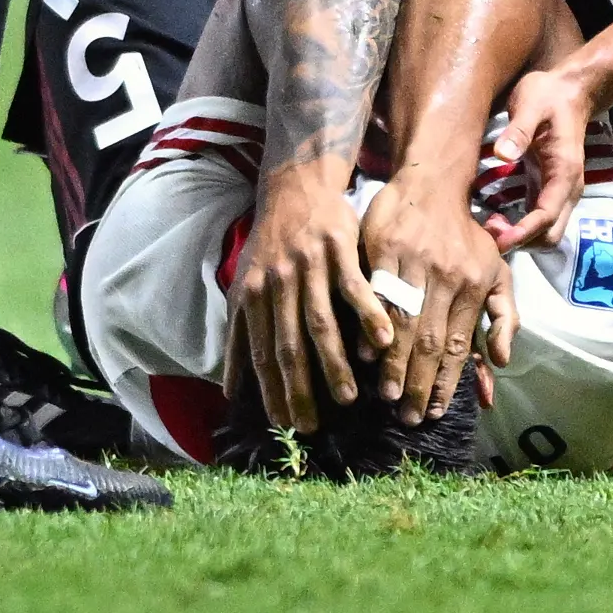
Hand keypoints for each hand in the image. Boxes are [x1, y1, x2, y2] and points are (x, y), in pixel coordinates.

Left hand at [228, 163, 388, 438]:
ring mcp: (308, 265)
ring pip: (321, 321)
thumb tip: (229, 389)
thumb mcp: (244, 287)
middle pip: (289, 345)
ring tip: (347, 397)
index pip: (262, 354)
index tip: (285, 425)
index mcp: (254, 297)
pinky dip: (368, 315)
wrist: (296, 187)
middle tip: (315, 425)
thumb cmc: (269, 245)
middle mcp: (278, 284)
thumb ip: (236, 337)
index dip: (272, 391)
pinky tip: (383, 342)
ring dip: (334, 362)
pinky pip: (355, 287)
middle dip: (301, 389)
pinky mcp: (337, 247)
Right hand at [356, 175, 511, 426]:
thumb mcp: (496, 271)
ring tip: (387, 395)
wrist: (432, 183)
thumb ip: (503, 315)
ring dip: (394, 363)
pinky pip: (375, 295)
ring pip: (402, 322)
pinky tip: (364, 353)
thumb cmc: (465, 235)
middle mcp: (444, 276)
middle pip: (429, 340)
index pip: (458, 344)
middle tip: (408, 416)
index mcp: (472, 284)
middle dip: (419, 383)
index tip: (436, 411)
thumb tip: (501, 360)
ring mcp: (412, 262)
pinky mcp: (383, 249)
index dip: (447, 381)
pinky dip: (371, 325)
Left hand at [479, 64, 598, 251]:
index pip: (547, 216)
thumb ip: (518, 131)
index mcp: (564, 172)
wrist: (570, 89)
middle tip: (488, 232)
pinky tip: (497, 219)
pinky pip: (538, 220)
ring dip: (521, 238)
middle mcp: (567, 189)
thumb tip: (502, 155)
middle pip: (550, 235)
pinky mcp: (548, 188)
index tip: (497, 238)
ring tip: (488, 227)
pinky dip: (521, 228)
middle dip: (522, 242)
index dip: (524, 232)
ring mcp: (559, 191)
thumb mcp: (531, 104)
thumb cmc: (549, 95)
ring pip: (546, 232)